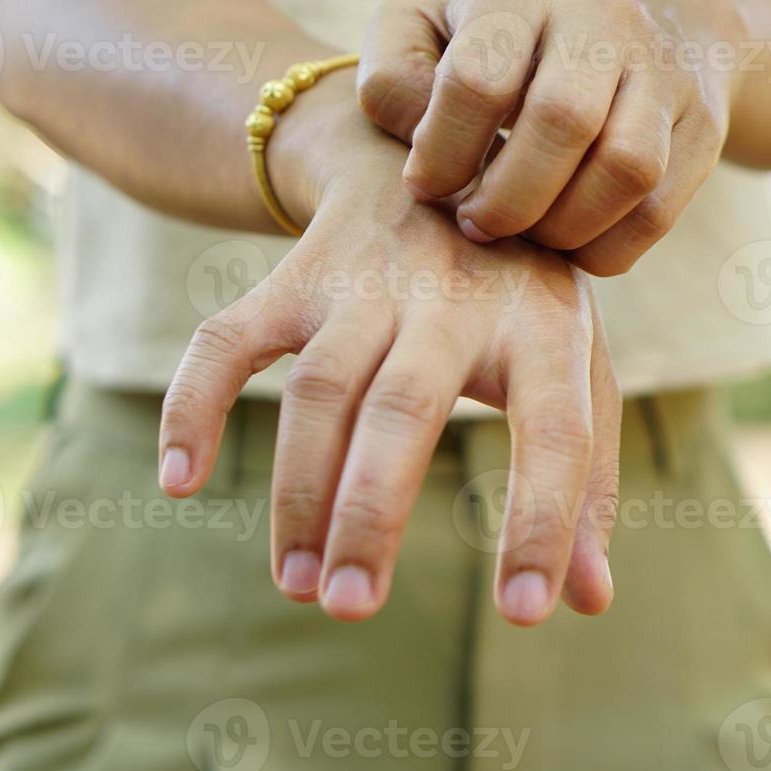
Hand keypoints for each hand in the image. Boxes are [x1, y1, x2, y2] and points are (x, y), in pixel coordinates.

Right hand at [157, 88, 619, 625]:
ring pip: (318, 388)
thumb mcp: (575, 362)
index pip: (556, 432)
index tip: (526, 613)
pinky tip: (181, 481)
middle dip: (371, 513)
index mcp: (543, 326)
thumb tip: (589, 603)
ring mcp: (366, 283)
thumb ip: (588, 475)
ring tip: (298, 586)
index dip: (543, 522)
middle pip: (404, 409)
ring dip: (298, 490)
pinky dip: (192, 403)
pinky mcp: (296, 277)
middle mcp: (454, 297)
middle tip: (352, 609)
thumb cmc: (523, 292)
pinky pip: (229, 339)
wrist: (439, 157)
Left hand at [356, 0, 738, 275]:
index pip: (479, 77)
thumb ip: (393, 79)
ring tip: (527, 236)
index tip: (426, 186)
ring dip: (564, 226)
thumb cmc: (500, 52)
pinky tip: (570, 243)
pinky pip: (658, 210)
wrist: (643, 30)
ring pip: (627, 167)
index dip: (443, 151)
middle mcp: (600, 21)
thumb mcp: (429, 37)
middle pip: (563, 120)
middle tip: (477, 225)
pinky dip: (606, 247)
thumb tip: (419, 144)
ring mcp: (661, 72)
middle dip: (508, 198)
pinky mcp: (701, 126)